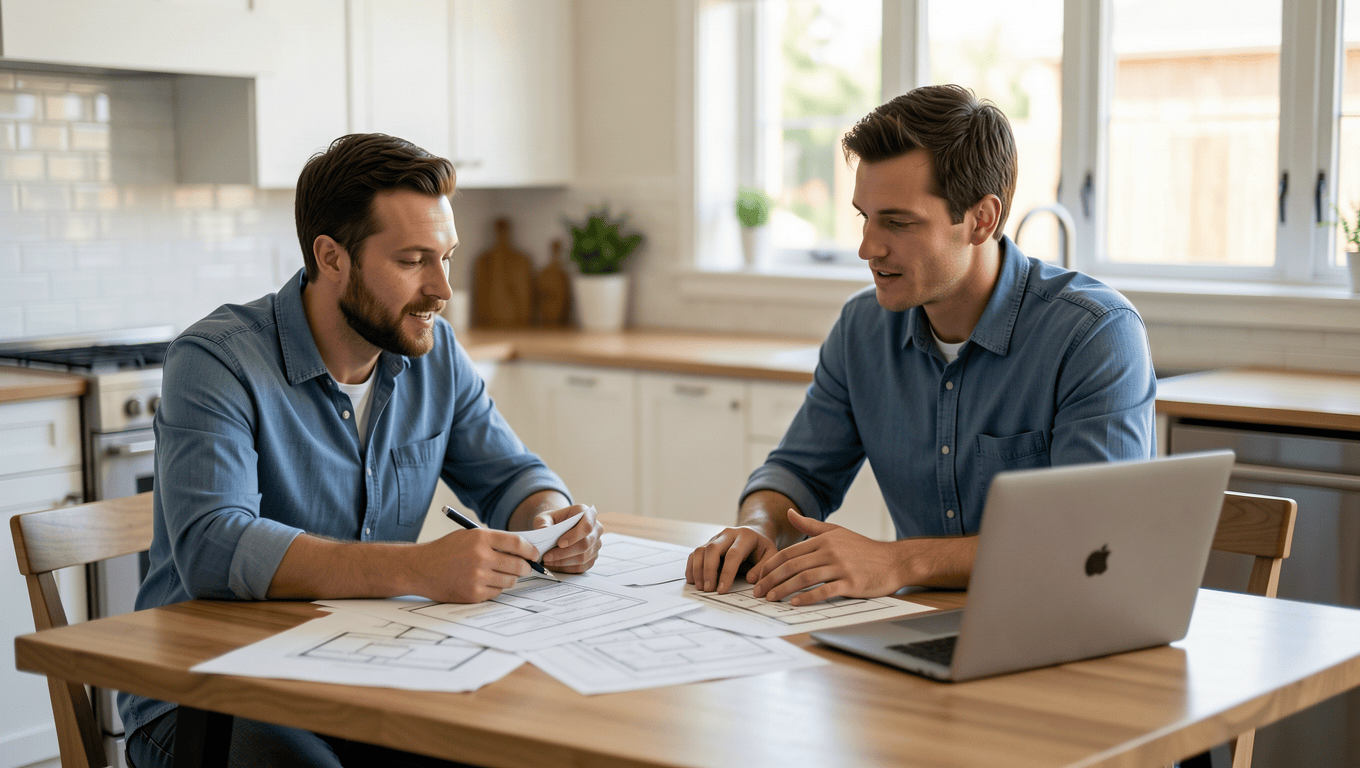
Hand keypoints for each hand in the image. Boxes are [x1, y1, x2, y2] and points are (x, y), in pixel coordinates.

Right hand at [420, 527, 537, 602]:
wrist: (419, 568)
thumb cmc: (445, 550)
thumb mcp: (468, 536)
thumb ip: (493, 541)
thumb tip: (522, 550)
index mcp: (480, 538)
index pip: (517, 543)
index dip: (530, 550)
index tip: (535, 554)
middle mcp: (480, 557)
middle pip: (518, 565)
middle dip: (525, 567)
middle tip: (525, 567)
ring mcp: (477, 577)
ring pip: (510, 581)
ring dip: (510, 578)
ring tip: (501, 574)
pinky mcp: (473, 594)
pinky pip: (497, 593)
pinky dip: (495, 588)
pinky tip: (485, 582)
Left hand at [533, 504, 602, 572]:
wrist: (558, 528)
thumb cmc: (553, 521)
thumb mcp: (544, 518)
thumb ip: (543, 522)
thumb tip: (544, 530)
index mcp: (588, 514)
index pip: (587, 526)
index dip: (575, 536)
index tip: (559, 543)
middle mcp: (596, 529)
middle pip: (585, 544)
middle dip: (564, 553)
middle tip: (547, 556)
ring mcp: (596, 544)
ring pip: (583, 557)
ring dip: (563, 562)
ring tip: (547, 560)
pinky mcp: (592, 557)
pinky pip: (582, 567)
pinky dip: (566, 568)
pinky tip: (554, 564)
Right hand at [686, 525, 777, 593]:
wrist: (754, 533)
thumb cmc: (761, 548)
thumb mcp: (771, 555)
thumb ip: (764, 567)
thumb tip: (751, 579)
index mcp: (745, 536)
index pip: (733, 554)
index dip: (727, 573)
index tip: (722, 590)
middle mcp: (728, 534)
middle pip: (712, 550)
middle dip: (709, 571)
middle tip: (708, 589)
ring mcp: (716, 538)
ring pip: (701, 550)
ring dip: (698, 570)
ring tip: (701, 587)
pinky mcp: (707, 544)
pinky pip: (695, 554)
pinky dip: (692, 567)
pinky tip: (693, 580)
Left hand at [748, 509, 905, 605]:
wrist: (894, 561)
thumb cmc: (863, 549)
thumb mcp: (836, 531)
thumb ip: (810, 525)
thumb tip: (790, 513)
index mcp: (823, 540)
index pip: (789, 553)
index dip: (770, 565)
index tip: (757, 576)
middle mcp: (830, 551)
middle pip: (793, 565)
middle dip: (771, 579)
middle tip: (758, 591)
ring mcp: (840, 567)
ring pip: (805, 578)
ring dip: (784, 589)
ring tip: (771, 598)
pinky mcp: (851, 583)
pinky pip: (824, 591)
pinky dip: (808, 597)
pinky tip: (795, 603)